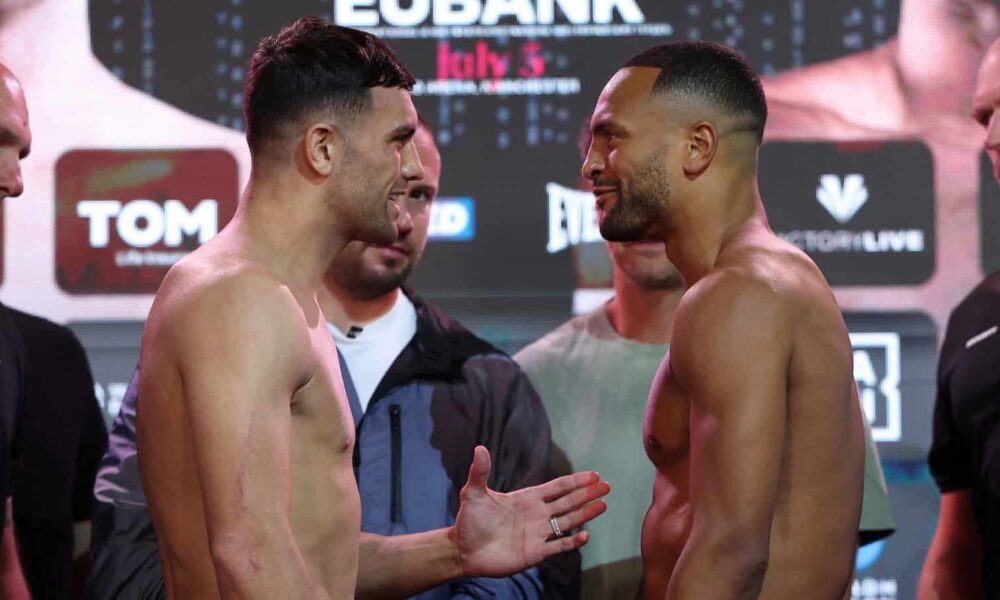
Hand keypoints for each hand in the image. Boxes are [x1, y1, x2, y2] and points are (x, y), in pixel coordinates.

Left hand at [450, 445, 609, 577]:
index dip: (575, 481)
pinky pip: (557, 547)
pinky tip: (585, 536)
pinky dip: (571, 543)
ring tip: (603, 505)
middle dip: (587, 494)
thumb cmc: (469, 520)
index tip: (593, 475)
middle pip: (568, 502)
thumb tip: (479, 447)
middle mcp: (536, 515)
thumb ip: (480, 471)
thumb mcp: (474, 492)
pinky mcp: (534, 553)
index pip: (557, 487)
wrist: (463, 549)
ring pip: (567, 522)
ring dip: (586, 514)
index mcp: (527, 499)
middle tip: (607, 486)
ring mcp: (537, 534)